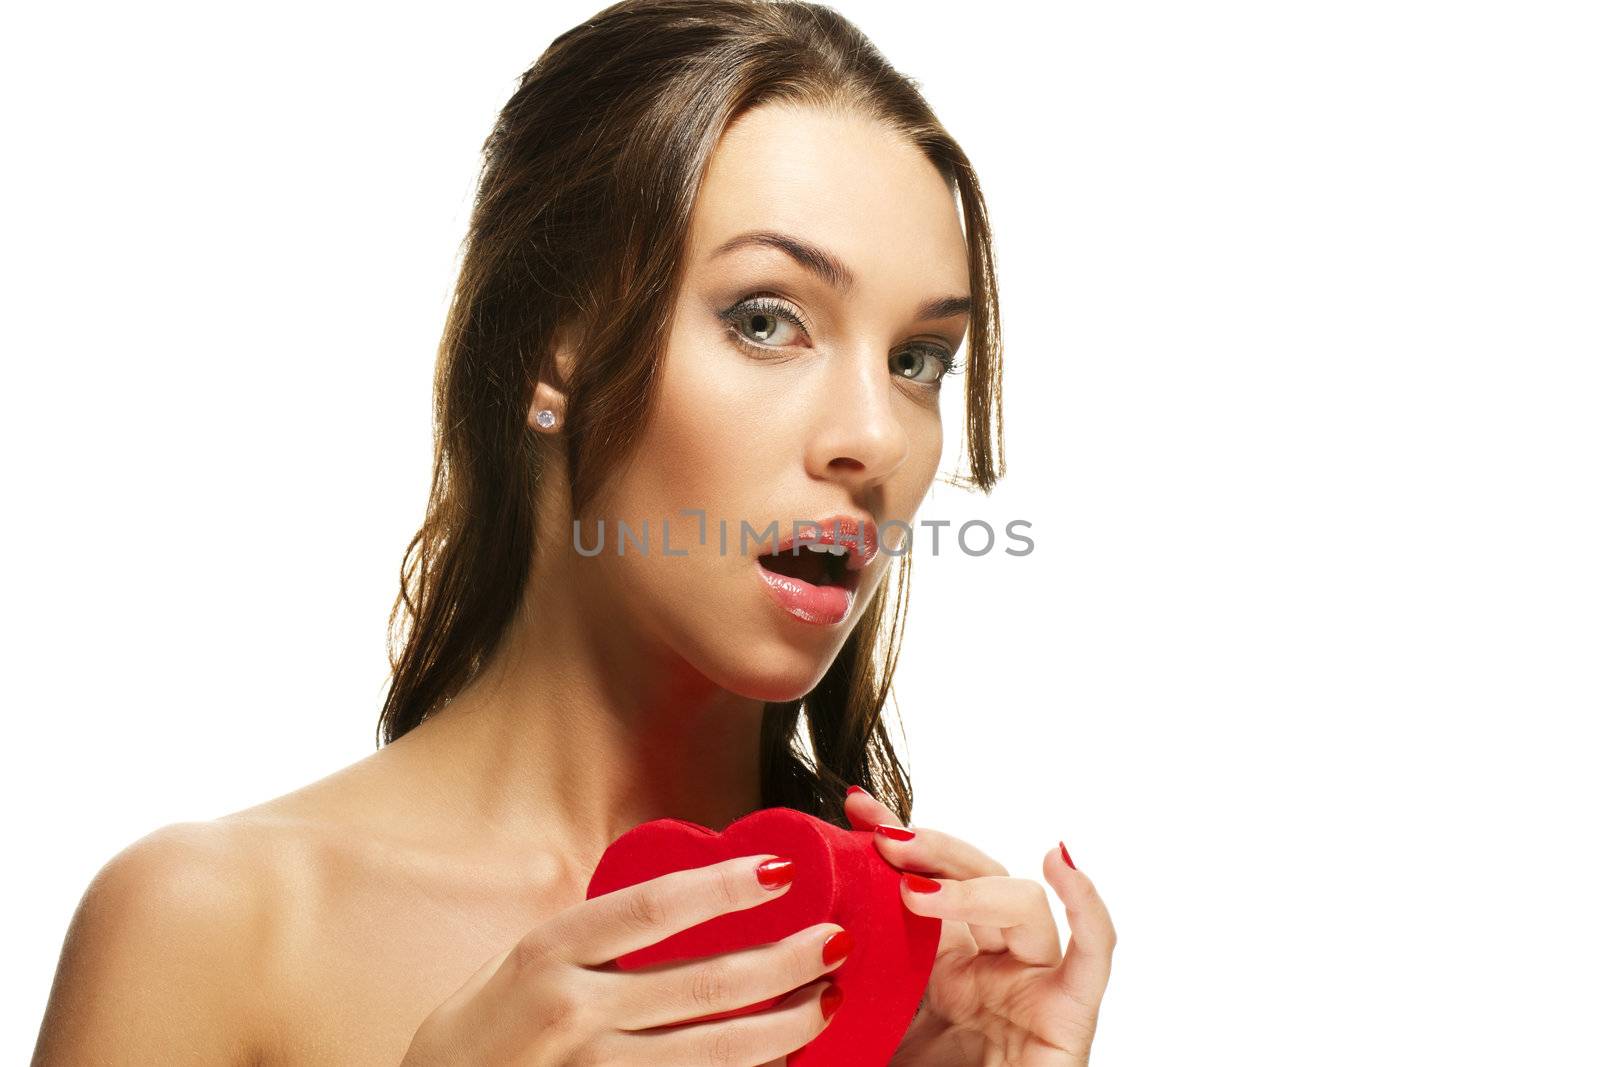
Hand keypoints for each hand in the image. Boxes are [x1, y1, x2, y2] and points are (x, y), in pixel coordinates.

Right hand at [399, 853, 847, 1065]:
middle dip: (786, 961)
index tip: (783, 872)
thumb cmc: (485, 1027)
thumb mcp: (523, 959)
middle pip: (705, 984)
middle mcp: (572, 1013)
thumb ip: (597, 933)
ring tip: (828, 1000)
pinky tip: (785, 1059)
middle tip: (836, 940)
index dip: (726, 887)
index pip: (655, 908)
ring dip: (787, 1026)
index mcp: (549, 953)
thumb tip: (691, 892)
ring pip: (716, 1051)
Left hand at [844, 787, 1115, 1066]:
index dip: (891, 838)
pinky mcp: (1070, 1015)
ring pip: (1019, 903)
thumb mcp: (852, 1039)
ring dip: (969, 885)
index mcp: (934, 965)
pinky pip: (1094, 952)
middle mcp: (986, 966)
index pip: (920, 880)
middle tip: (879, 839)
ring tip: (915, 893)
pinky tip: (1060, 862)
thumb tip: (771, 956)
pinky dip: (1086, 903)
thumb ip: (826, 998)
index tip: (849, 809)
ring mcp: (1030, 985)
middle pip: (970, 878)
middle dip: (927, 848)